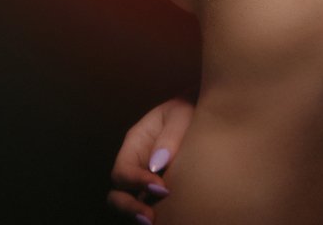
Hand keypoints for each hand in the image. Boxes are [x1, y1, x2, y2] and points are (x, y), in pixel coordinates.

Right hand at [107, 97, 194, 221]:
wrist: (205, 115)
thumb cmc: (189, 109)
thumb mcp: (181, 114)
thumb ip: (170, 136)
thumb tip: (157, 165)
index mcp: (136, 142)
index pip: (123, 169)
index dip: (136, 182)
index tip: (161, 187)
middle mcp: (136, 162)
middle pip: (118, 191)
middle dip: (129, 206)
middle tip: (150, 216)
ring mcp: (145, 178)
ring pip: (129, 202)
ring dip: (137, 214)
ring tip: (154, 221)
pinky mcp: (158, 190)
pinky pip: (147, 205)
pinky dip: (153, 213)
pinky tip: (165, 217)